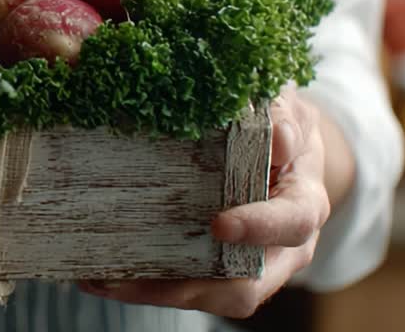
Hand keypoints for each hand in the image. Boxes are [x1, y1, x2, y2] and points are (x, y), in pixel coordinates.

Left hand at [79, 86, 332, 318]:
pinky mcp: (218, 270)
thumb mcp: (286, 108)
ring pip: (210, 296)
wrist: (284, 148)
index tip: (218, 225)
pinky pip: (185, 288)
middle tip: (132, 273)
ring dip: (156, 292)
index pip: (291, 224)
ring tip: (104, 277)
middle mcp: (282, 248)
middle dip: (189, 287)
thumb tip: (279, 140)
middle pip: (246, 286)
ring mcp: (250, 265)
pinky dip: (145, 285)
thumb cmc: (281, 123)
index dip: (259, 228)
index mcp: (304, 204)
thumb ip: (282, 115)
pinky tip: (101, 274)